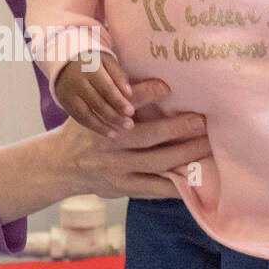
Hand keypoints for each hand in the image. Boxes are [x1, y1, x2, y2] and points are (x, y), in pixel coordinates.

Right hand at [55, 52, 135, 136]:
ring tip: (117, 133)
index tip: (131, 112)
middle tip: (129, 125)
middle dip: (114, 116)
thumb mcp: (106, 60)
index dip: (119, 101)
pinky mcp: (64, 102)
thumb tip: (128, 94)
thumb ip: (118, 75)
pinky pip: (79, 118)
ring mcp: (68, 93)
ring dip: (103, 126)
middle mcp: (77, 81)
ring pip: (86, 114)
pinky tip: (107, 132)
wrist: (64, 60)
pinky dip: (93, 127)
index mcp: (90, 68)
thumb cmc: (92, 61)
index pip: (106, 88)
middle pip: (97, 103)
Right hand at [56, 77, 211, 198]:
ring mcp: (116, 169)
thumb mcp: (93, 108)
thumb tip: (155, 80)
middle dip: (177, 127)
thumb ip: (118, 98)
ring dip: (185, 154)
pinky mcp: (123, 188)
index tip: (167, 86)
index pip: (124, 105)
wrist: (61, 165)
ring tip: (207, 145)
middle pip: (147, 136)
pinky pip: (154, 188)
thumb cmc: (85, 130)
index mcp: (100, 120)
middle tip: (202, 120)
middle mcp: (108, 145)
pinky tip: (195, 178)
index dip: (145, 94)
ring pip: (156, 162)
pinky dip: (176, 185)